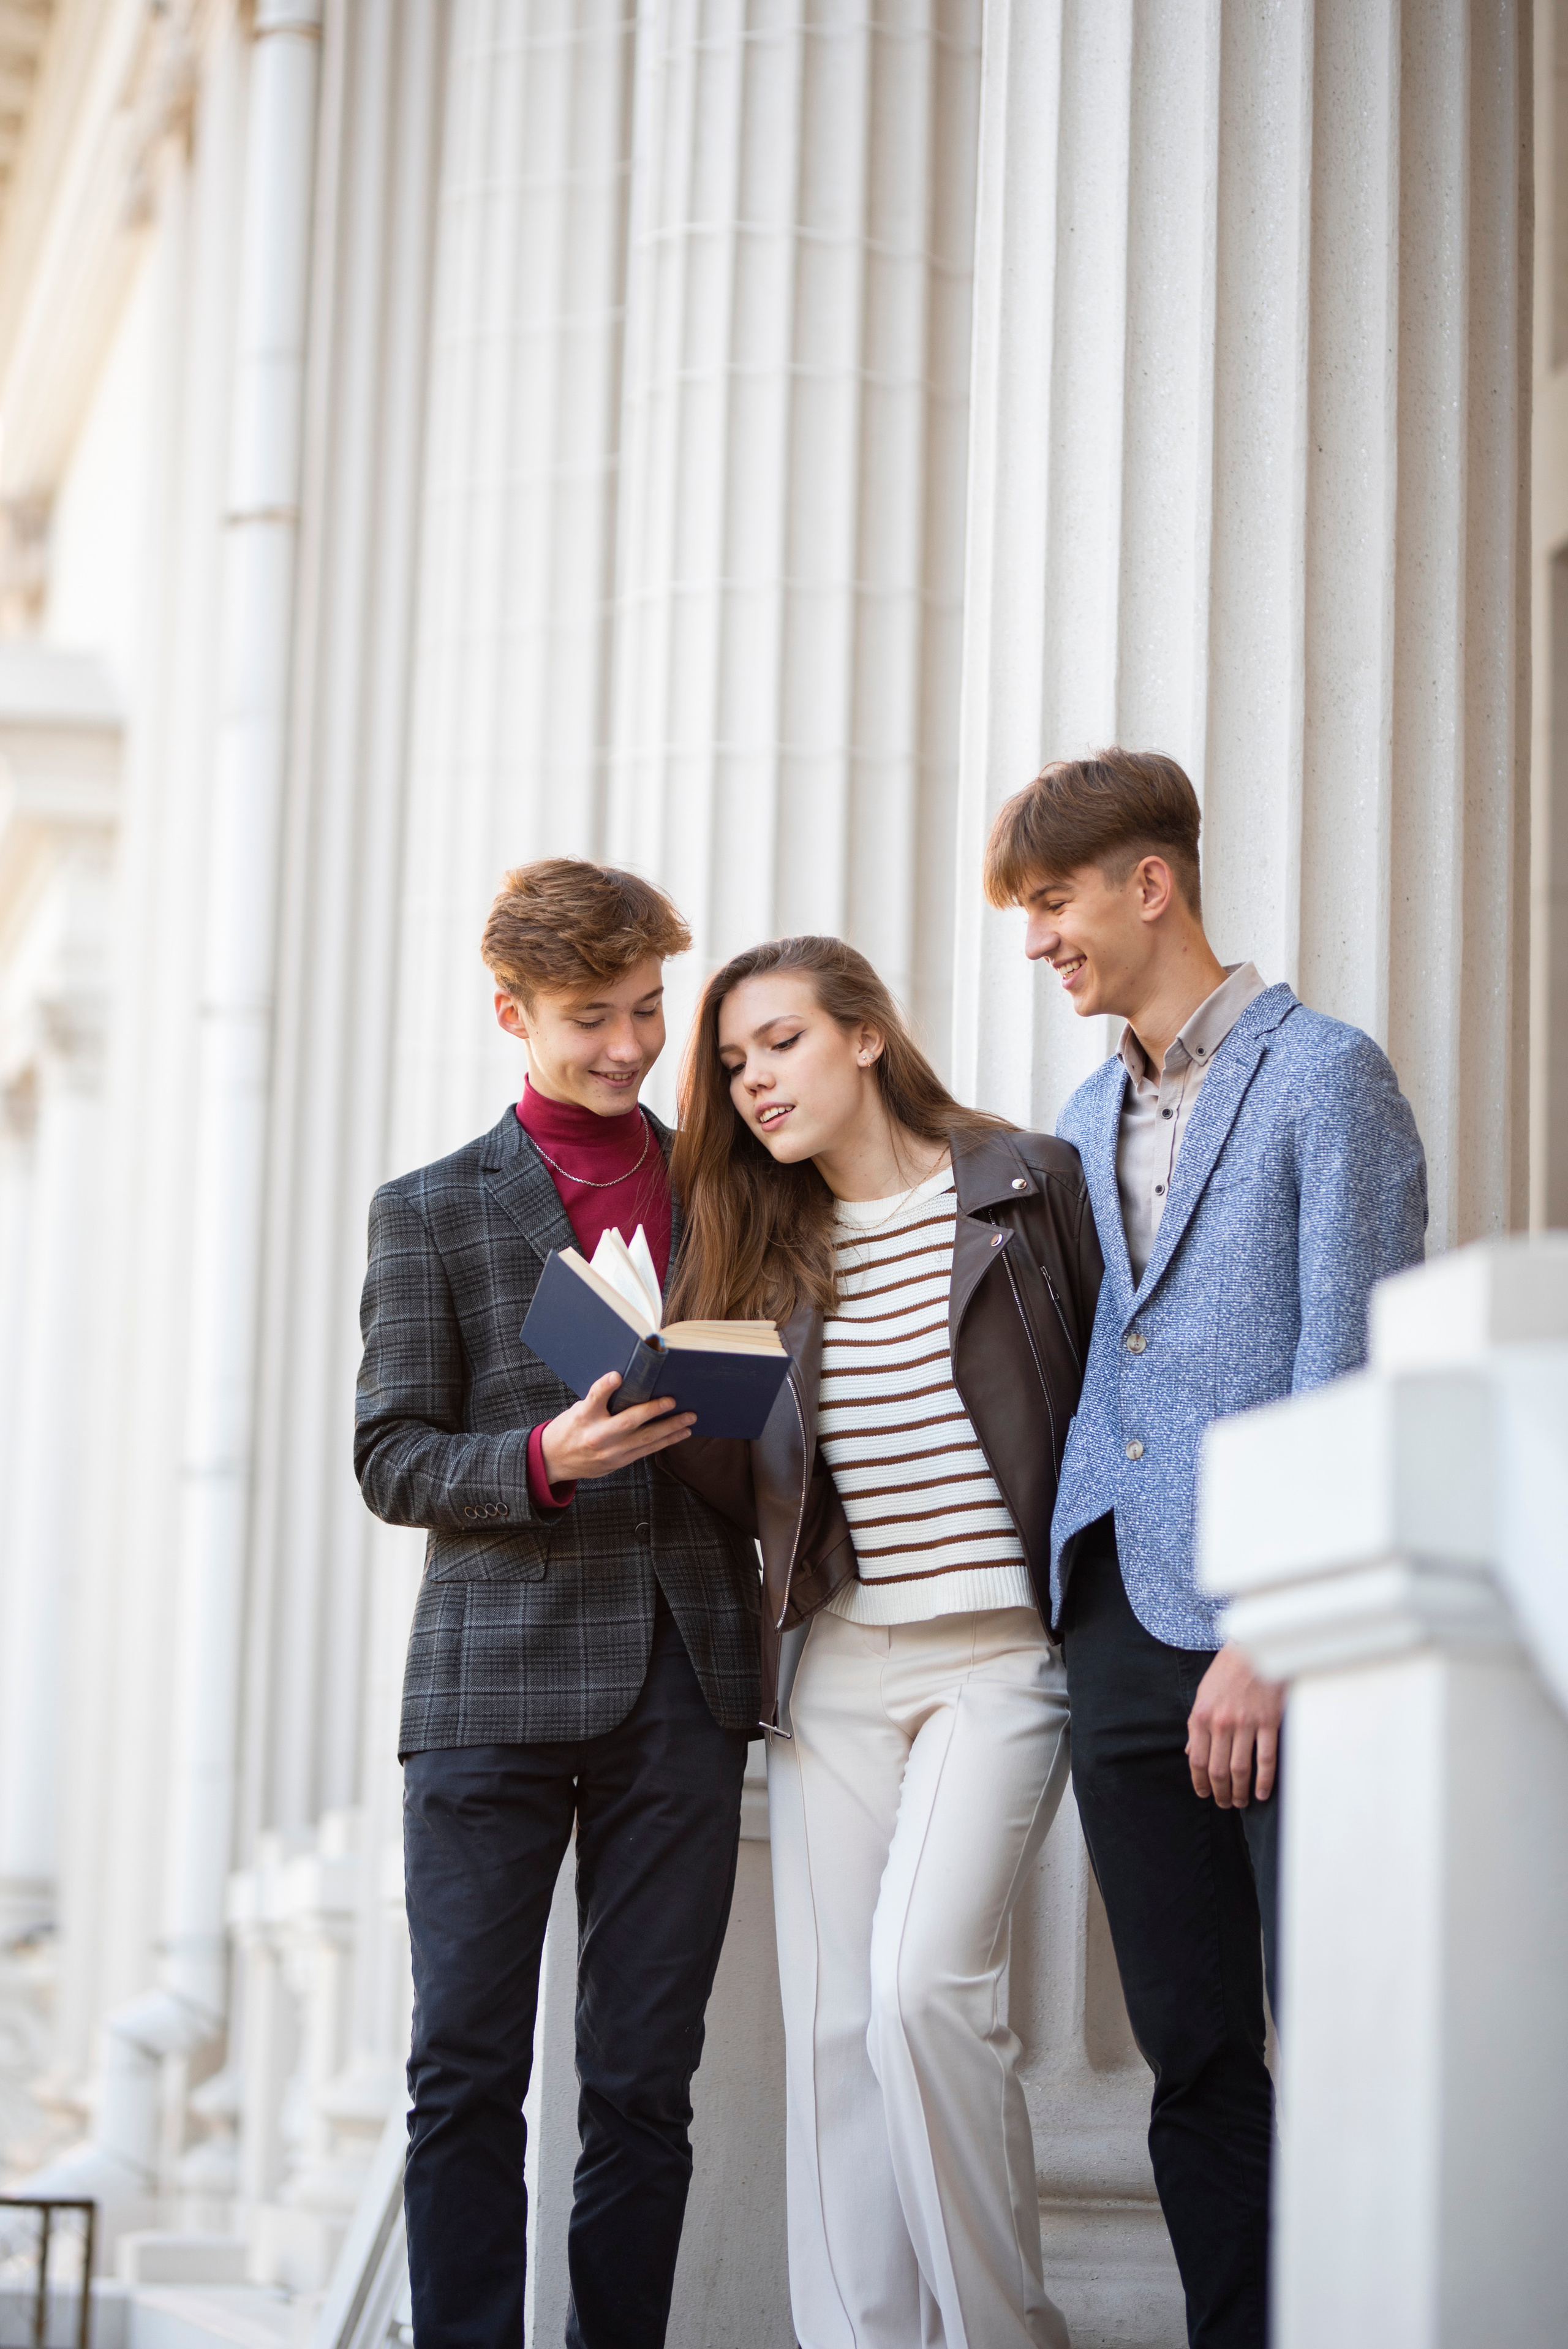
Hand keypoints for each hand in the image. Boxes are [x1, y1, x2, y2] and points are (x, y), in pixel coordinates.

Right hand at [539, 1374, 694, 1484]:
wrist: (554, 1461)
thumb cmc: (570, 1428)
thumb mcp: (578, 1410)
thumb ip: (601, 1401)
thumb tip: (631, 1384)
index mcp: (583, 1417)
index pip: (594, 1398)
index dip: (605, 1386)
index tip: (617, 1376)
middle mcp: (597, 1435)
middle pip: (628, 1421)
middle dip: (654, 1411)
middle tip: (674, 1400)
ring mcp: (609, 1452)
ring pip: (645, 1440)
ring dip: (670, 1429)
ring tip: (689, 1419)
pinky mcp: (618, 1462)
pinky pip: (646, 1451)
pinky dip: (665, 1442)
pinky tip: (679, 1434)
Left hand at [1186, 1642, 1283, 1807]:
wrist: (1253, 1649)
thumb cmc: (1226, 1672)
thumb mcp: (1203, 1695)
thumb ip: (1197, 1726)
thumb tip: (1192, 1753)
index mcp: (1201, 1717)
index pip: (1197, 1760)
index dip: (1200, 1782)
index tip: (1204, 1794)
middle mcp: (1221, 1723)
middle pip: (1218, 1770)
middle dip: (1220, 1792)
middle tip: (1224, 1803)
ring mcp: (1246, 1724)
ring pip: (1241, 1769)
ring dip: (1240, 1791)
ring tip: (1241, 1802)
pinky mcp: (1268, 1723)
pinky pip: (1266, 1759)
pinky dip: (1264, 1780)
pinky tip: (1262, 1792)